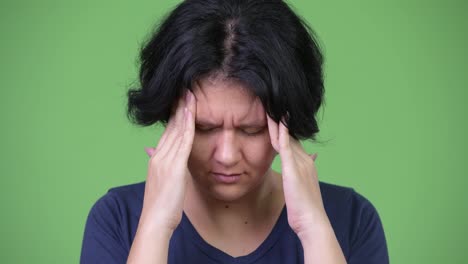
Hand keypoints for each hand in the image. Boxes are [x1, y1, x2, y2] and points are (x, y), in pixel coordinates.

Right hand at [139, 90, 195, 231]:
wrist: (155, 221)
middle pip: (171, 126)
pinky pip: (183, 141)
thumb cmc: (162, 207)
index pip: (167, 132)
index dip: (174, 116)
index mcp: (157, 159)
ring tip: (190, 93)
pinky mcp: (174, 166)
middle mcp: (159, 155)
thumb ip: (165, 169)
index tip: (181, 102)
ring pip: (177, 130)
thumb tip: (163, 160)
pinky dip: (188, 124)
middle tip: (185, 90)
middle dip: (178, 107)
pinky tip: (192, 112)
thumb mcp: (163, 184)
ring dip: (184, 110)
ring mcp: (165, 160)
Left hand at [267, 115, 327, 236]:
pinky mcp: (292, 168)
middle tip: (272, 106)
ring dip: (279, 122)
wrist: (312, 221)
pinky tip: (277, 121)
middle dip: (281, 122)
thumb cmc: (306, 209)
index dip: (285, 130)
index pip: (293, 142)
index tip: (277, 118)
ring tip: (271, 107)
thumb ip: (300, 178)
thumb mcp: (303, 190)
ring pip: (286, 137)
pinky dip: (282, 132)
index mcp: (306, 164)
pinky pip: (285, 145)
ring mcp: (299, 163)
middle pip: (290, 136)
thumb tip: (300, 172)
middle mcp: (304, 160)